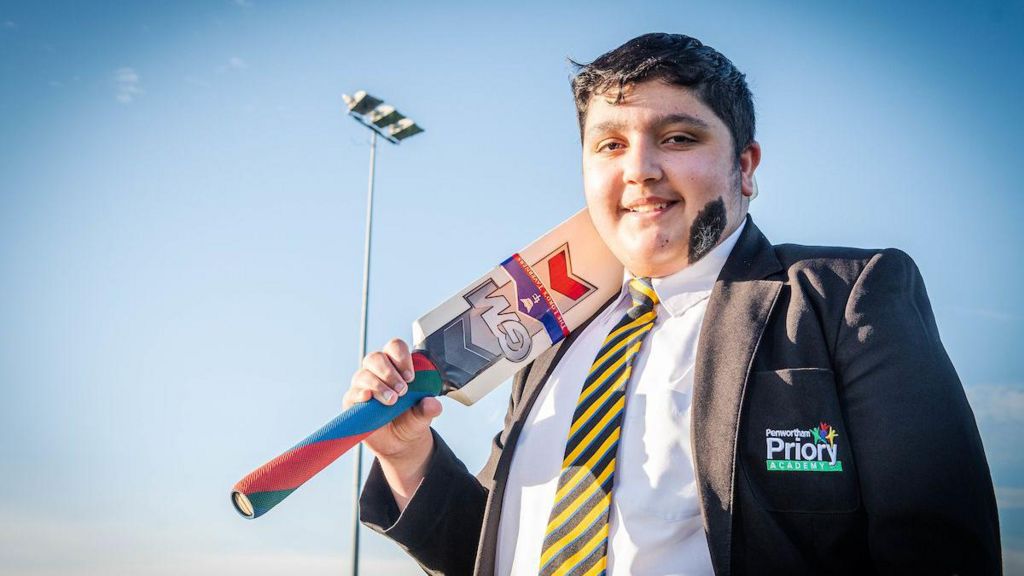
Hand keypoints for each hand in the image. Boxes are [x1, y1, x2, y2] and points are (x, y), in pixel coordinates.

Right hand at [344, 338, 441, 505]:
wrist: (400, 443)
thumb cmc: (412, 420)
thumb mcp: (424, 415)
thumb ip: (429, 408)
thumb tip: (432, 404)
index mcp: (397, 366)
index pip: (395, 347)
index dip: (401, 357)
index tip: (411, 377)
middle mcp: (377, 371)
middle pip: (376, 357)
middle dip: (389, 372)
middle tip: (403, 390)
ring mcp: (363, 385)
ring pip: (364, 374)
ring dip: (378, 385)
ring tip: (392, 400)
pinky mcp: (353, 401)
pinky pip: (352, 393)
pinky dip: (360, 393)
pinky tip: (368, 397)